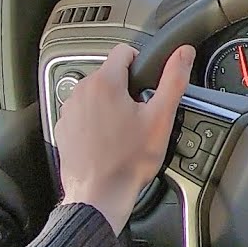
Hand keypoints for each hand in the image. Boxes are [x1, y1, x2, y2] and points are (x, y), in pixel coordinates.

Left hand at [57, 43, 194, 232]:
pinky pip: (82, 113)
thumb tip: (183, 53)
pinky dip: (94, 121)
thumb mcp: (161, 117)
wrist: (100, 196)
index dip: (141, 63)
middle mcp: (81, 92)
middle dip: (126, 88)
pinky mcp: (63, 129)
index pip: (123, 51)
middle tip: (139, 115)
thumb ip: (173, 79)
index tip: (147, 84)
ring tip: (123, 130)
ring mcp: (69, 111)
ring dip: (109, 104)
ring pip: (95, 94)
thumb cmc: (128, 161)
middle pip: (109, 74)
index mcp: (105, 83)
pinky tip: (107, 140)